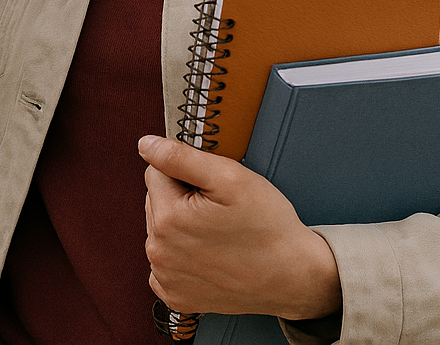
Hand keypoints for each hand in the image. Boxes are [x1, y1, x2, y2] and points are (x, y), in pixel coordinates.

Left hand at [140, 135, 342, 321]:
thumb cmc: (268, 227)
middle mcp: (159, 252)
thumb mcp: (231, 177)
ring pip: (161, 230)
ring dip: (182, 226)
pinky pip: (166, 262)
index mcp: (167, 219)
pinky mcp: (174, 295)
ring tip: (219, 234)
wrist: (293, 276)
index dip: (187, 173)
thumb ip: (181, 156)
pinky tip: (209, 256)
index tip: (212, 190)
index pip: (156, 172)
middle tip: (219, 212)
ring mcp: (165, 277)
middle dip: (183, 199)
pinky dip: (183, 256)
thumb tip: (146, 145)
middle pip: (157, 201)